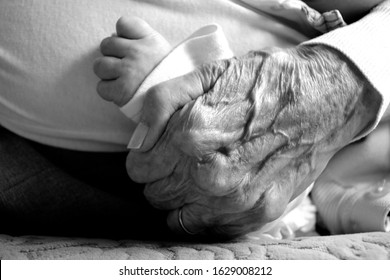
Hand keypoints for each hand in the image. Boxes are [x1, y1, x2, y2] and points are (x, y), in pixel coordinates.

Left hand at [93, 16, 170, 106]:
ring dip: (107, 74)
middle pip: (106, 44)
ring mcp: (129, 71)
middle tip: (125, 68)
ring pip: (99, 65)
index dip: (123, 36)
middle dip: (112, 57)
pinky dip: (108, 92)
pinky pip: (101, 87)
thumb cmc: (166, 77)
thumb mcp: (160, 51)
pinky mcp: (122, 91)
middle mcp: (139, 53)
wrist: (177, 102)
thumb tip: (113, 36)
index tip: (130, 47)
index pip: (123, 24)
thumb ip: (139, 40)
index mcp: (150, 40)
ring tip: (121, 80)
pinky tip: (121, 93)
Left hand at [127, 45, 378, 237]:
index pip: (139, 169)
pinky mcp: (257, 213)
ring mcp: (235, 200)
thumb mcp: (209, 73)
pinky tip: (214, 192)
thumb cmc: (265, 83)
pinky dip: (202, 214)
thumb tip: (139, 137)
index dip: (145, 157)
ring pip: (175, 217)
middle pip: (155, 194)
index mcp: (193, 136)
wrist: (322, 99)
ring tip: (197, 174)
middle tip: (180, 159)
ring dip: (180, 198)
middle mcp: (211, 175)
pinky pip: (206, 229)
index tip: (159, 149)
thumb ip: (163, 102)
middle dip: (161, 177)